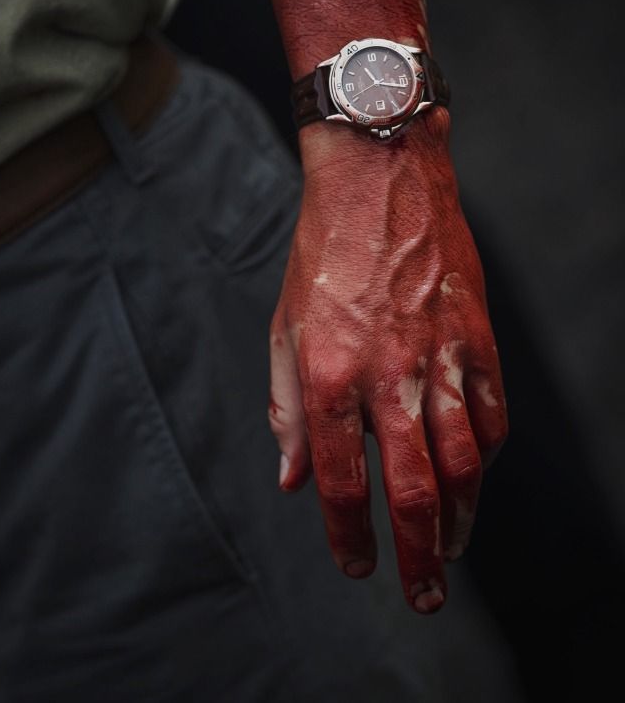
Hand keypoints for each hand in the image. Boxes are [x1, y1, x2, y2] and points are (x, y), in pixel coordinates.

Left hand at [268, 109, 507, 613]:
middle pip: (413, 490)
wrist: (379, 179)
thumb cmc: (323, 253)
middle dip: (417, 556)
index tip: (355, 564)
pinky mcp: (476, 337)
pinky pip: (491, 415)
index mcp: (329, 374)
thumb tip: (291, 479)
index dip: (346, 536)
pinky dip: (485, 455)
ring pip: (463, 462)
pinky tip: (474, 473)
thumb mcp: (284, 327)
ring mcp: (440, 356)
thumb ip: (287, 408)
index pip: (339, 481)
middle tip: (424, 596)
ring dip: (459, 517)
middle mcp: (387, 375)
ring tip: (449, 548)